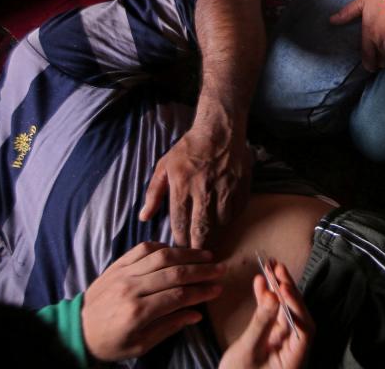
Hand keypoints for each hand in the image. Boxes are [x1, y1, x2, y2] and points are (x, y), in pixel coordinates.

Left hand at [82, 242, 225, 361]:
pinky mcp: (116, 264)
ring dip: (187, 254)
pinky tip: (177, 251)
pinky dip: (163, 247)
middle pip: (174, 273)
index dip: (201, 292)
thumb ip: (169, 327)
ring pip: (161, 256)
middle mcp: (131, 288)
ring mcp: (123, 273)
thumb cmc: (111, 343)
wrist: (76, 330)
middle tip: (220, 269)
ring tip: (205, 256)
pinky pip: (143, 249)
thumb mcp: (141, 345)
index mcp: (137, 313)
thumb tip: (197, 313)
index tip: (218, 289)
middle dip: (201, 270)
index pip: (179, 296)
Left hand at [140, 119, 251, 248]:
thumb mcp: (164, 166)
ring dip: (215, 231)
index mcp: (182, 186)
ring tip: (210, 235)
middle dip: (198, 245)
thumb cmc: (189, 148)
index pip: (180, 223)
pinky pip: (236, 211)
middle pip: (201, 229)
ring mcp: (225, 189)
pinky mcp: (240, 186)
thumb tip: (144, 217)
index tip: (180, 247)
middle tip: (196, 253)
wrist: (220, 130)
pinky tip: (224, 218)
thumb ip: (154, 193)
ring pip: (221, 223)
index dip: (180, 240)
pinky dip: (230, 218)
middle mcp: (203, 190)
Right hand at [219, 261, 312, 368]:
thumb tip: (274, 296)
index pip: (304, 328)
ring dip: (276, 290)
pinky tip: (260, 284)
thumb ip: (262, 322)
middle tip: (277, 267)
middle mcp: (293, 349)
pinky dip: (267, 301)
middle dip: (286, 290)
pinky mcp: (272, 338)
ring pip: (284, 311)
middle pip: (296, 315)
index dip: (296, 305)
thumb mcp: (248, 350)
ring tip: (269, 268)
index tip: (284, 287)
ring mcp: (283, 343)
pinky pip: (273, 315)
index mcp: (294, 358)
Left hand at [330, 0, 384, 70]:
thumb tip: (331, 20)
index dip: (369, 64)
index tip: (371, 62)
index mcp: (370, 35)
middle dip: (381, 60)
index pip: (368, 60)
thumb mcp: (363, 0)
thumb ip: (348, 13)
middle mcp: (383, 43)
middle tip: (383, 53)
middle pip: (382, 63)